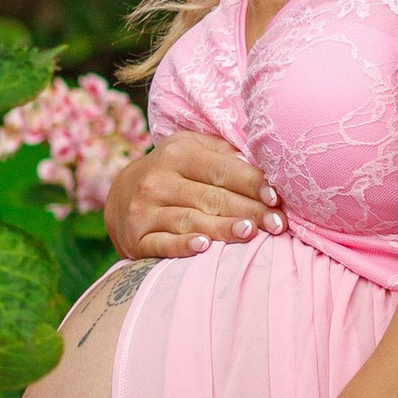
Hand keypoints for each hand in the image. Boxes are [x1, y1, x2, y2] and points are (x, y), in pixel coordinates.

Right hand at [105, 130, 281, 261]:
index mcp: (179, 153)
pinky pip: (163, 242)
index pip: (222, 169)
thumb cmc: (172, 172)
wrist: (119, 197)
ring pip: (191, 220)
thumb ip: (225, 154)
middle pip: (212, 197)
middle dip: (249, 211)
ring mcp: (145, 209)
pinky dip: (183, 246)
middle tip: (278, 224)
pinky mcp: (137, 237)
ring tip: (250, 233)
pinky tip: (204, 247)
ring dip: (223, 228)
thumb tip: (267, 166)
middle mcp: (159, 179)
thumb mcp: (192, 149)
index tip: (277, 198)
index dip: (252, 183)